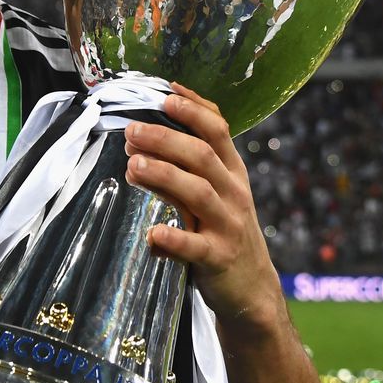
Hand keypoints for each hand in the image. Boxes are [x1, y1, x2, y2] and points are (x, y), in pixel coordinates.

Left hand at [123, 82, 279, 332]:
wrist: (252, 289)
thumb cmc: (223, 231)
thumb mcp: (213, 193)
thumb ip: (182, 168)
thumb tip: (139, 141)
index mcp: (232, 171)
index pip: (217, 129)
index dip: (192, 108)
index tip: (165, 94)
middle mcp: (233, 192)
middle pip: (201, 155)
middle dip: (165, 138)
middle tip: (131, 131)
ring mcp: (227, 225)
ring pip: (197, 192)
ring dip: (163, 175)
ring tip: (132, 166)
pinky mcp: (217, 259)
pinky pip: (193, 247)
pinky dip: (172, 238)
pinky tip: (152, 233)